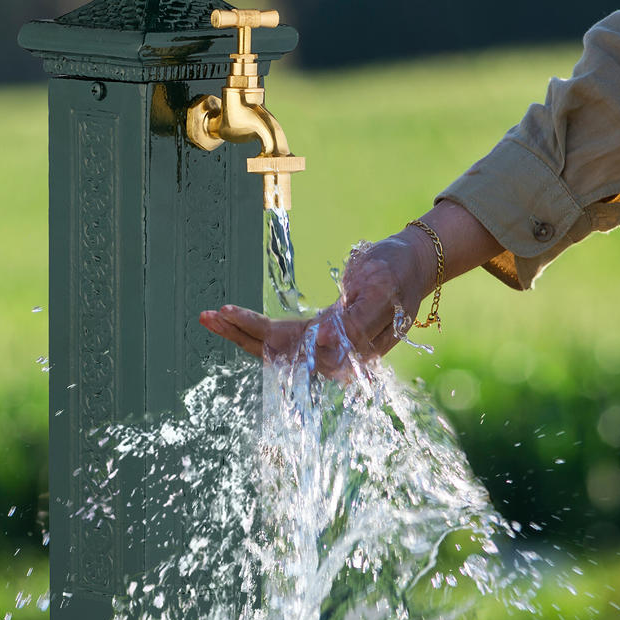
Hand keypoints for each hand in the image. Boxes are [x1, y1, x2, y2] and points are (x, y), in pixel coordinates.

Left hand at [200, 201, 500, 376]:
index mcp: (348, 347)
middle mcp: (335, 355)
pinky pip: (283, 340)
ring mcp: (328, 348)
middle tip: (205, 316)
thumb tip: (321, 344)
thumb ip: (354, 321)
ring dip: (241, 334)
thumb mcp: (380, 288)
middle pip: (277, 352)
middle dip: (239, 334)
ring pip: (275, 348)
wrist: (414, 265)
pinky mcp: (322, 336)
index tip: (227, 314)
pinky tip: (231, 322)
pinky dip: (256, 330)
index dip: (256, 331)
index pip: (291, 345)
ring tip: (208, 317)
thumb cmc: (396, 272)